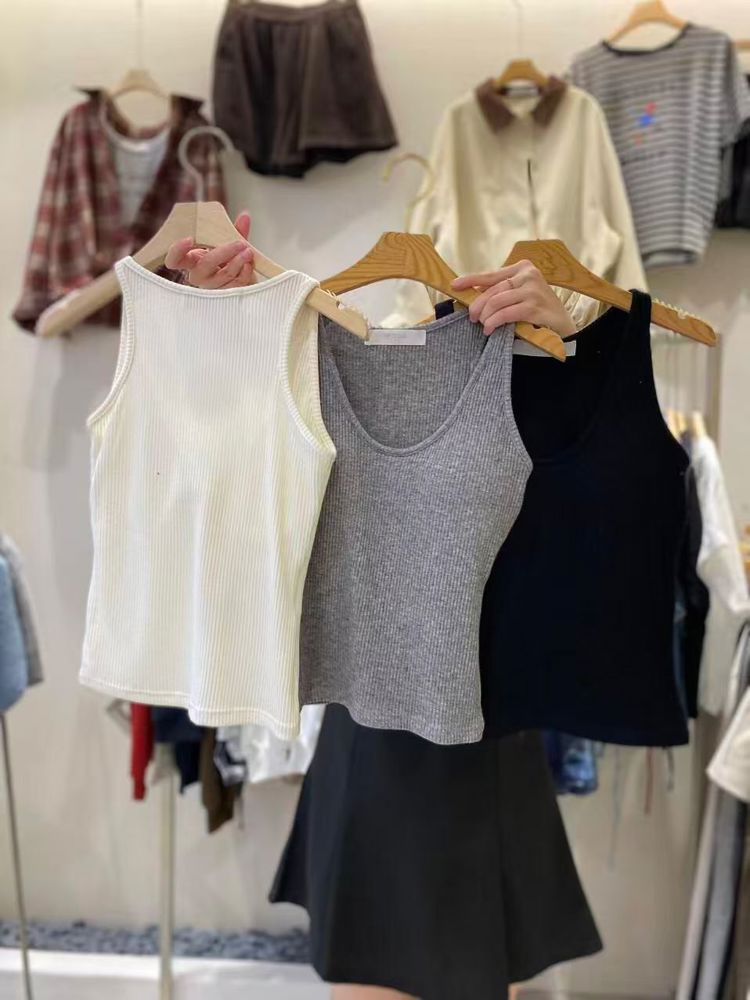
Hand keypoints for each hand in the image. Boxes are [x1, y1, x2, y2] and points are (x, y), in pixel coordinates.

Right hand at [164, 211, 255, 288]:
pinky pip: (235, 285)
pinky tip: (248, 264)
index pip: (174, 260)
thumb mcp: (224, 243)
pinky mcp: (226, 295)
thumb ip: (233, 230)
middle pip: (206, 264)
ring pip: (224, 275)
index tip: (189, 238)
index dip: (177, 251)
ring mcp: (212, 287)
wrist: (236, 277)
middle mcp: (199, 275)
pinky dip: (244, 273)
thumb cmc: (224, 259)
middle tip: (239, 243)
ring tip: (248, 251)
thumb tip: (245, 216)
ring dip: (238, 262)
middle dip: (224, 252)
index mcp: (191, 261)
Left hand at [452, 260, 575, 337]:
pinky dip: (495, 321)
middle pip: (493, 289)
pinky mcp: (536, 307)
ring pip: (498, 301)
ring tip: (483, 325)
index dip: (471, 280)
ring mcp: (534, 290)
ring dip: (486, 315)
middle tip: (471, 316)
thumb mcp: (518, 296)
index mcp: (523, 268)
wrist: (562, 326)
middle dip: (478, 304)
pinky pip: (507, 313)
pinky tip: (490, 328)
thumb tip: (472, 296)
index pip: (491, 274)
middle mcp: (529, 275)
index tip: (454, 285)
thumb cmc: (537, 311)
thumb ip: (500, 292)